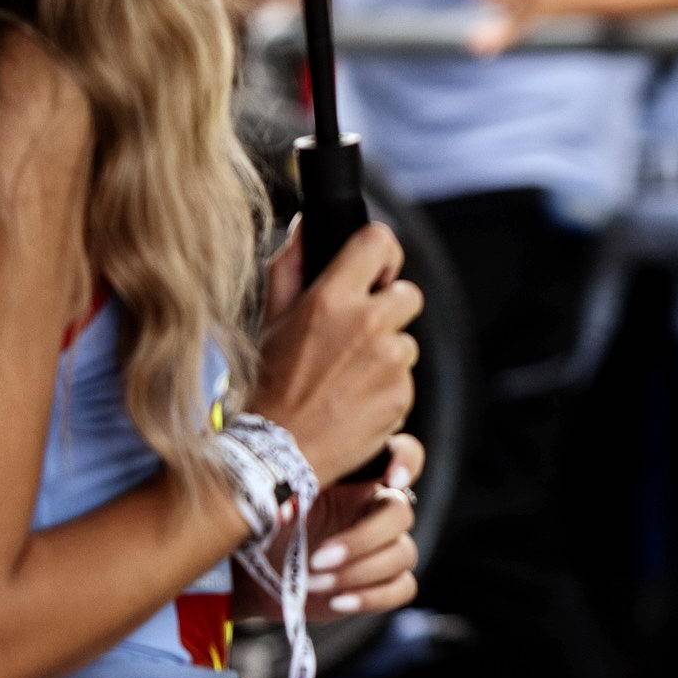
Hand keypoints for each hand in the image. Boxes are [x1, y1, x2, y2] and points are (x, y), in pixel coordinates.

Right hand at [253, 219, 423, 481]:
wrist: (277, 449)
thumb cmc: (269, 382)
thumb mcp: (272, 319)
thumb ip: (290, 268)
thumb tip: (303, 227)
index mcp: (332, 299)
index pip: (379, 242)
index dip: (382, 253)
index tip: (376, 270)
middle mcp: (367, 325)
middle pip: (408, 294)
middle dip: (389, 309)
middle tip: (357, 334)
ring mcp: (389, 362)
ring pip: (406, 341)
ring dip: (385, 354)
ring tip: (347, 376)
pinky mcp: (402, 395)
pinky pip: (405, 379)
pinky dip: (387, 388)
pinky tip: (355, 400)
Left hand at [259, 433, 424, 621]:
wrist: (253, 573)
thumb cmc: (265, 528)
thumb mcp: (276, 502)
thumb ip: (294, 490)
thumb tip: (292, 502)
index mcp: (359, 480)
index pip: (404, 455)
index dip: (407, 462)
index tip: (391, 480)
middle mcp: (378, 510)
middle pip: (401, 515)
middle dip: (361, 540)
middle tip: (317, 559)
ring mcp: (385, 548)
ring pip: (403, 554)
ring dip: (358, 572)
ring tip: (314, 583)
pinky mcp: (383, 583)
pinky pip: (403, 588)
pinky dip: (373, 597)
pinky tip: (337, 601)